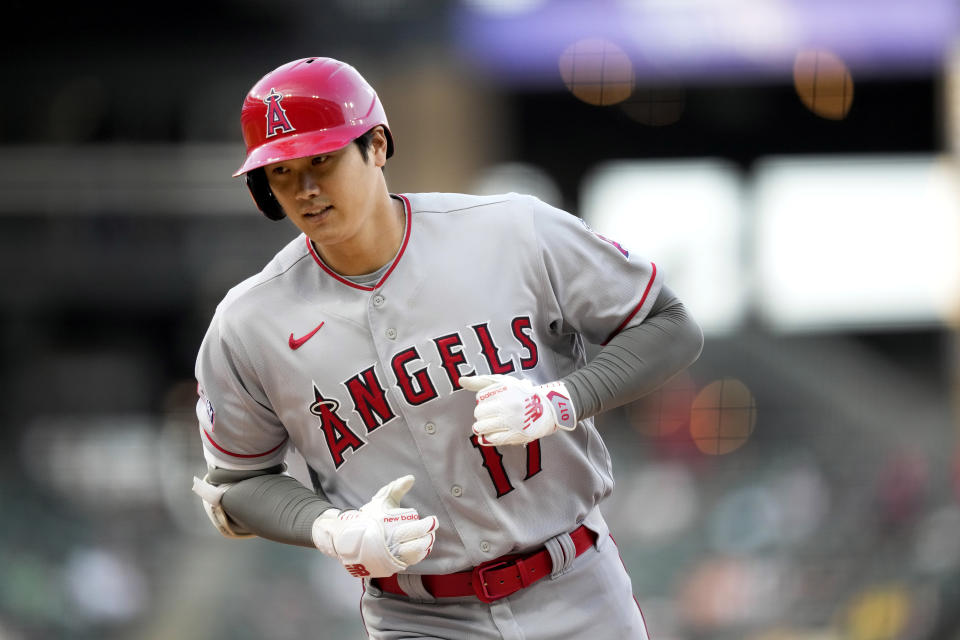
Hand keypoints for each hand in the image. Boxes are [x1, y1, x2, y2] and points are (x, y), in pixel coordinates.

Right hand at [311, 475, 437, 577]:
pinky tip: (420, 547)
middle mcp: (390, 546)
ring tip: (427, 538)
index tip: (433, 520)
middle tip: (432, 529)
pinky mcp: (390, 565)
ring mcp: (390, 557)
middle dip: (429, 537)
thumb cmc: (369, 517)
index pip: (416, 530)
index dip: (428, 525)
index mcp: (389, 529)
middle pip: (418, 545)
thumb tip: (411, 478)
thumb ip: (396, 488)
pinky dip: (418, 555)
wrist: (349, 538)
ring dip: (425, 547)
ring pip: (415, 556)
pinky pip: (409, 562)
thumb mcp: (381, 500)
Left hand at [459, 374, 577, 445]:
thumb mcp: (504, 382)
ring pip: (481, 427)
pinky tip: (494, 432)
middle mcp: (508, 405)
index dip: (485, 400)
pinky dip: (489, 437)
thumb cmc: (523, 394)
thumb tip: (461, 381)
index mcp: (505, 390)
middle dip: (483, 413)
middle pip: (479, 413)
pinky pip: (492, 439)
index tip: (495, 400)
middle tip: (494, 412)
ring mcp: (512, 421)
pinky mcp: (515, 435)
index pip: (480, 398)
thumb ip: (481, 381)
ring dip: (483, 426)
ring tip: (492, 423)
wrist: (548, 408)